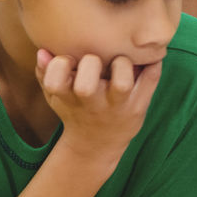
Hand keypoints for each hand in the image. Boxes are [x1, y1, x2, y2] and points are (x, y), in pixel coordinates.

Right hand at [36, 49, 160, 164]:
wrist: (96, 145)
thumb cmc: (74, 110)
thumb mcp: (55, 96)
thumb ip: (45, 73)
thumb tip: (44, 51)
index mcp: (69, 98)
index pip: (55, 81)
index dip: (60, 65)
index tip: (68, 59)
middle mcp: (93, 103)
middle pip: (86, 86)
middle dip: (90, 64)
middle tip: (97, 59)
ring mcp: (117, 106)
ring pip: (122, 83)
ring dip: (123, 65)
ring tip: (122, 60)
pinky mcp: (138, 106)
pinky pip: (150, 80)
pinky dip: (153, 64)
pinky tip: (149, 55)